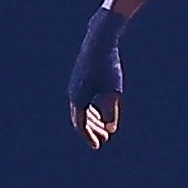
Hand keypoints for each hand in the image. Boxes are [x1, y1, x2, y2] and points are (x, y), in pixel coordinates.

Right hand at [68, 7, 125, 149]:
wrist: (100, 40)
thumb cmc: (108, 66)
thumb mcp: (113, 90)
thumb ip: (112, 111)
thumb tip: (111, 130)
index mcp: (79, 99)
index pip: (81, 124)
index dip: (90, 137)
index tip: (98, 146)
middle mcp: (73, 94)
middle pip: (81, 118)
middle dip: (92, 130)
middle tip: (104, 139)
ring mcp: (75, 85)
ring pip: (81, 109)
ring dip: (93, 120)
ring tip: (105, 128)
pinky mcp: (80, 78)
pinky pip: (83, 100)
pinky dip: (91, 109)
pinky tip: (101, 111)